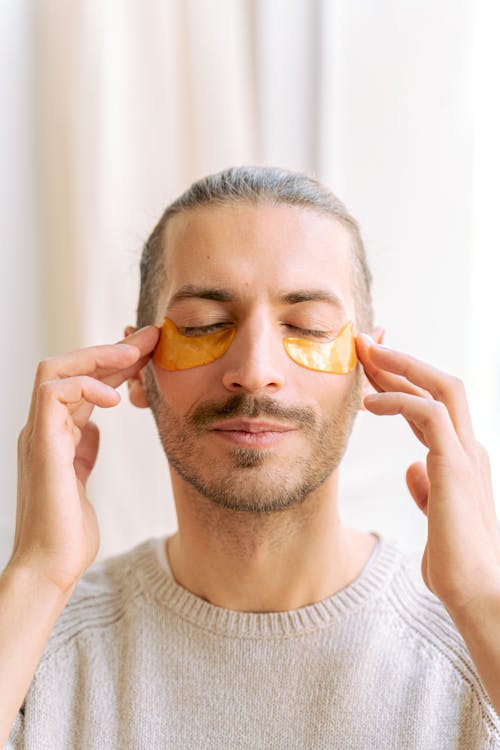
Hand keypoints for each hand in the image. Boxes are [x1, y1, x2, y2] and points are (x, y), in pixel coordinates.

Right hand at [9, 326, 158, 592]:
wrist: (51, 565)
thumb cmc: (68, 529)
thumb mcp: (83, 477)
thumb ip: (84, 450)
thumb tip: (93, 429)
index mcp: (55, 432)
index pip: (81, 381)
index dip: (114, 363)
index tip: (148, 351)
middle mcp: (44, 427)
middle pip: (68, 366)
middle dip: (110, 349)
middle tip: (150, 338)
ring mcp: (38, 434)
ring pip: (56, 370)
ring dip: (98, 356)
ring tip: (135, 354)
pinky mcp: (41, 445)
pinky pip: (53, 395)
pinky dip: (84, 387)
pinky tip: (113, 398)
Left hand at [356, 334, 499, 617]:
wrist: (478, 593)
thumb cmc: (457, 562)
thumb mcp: (435, 517)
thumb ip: (427, 488)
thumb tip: (412, 468)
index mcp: (461, 459)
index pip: (432, 406)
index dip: (402, 383)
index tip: (371, 368)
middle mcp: (469, 449)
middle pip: (439, 385)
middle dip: (401, 362)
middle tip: (365, 345)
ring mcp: (467, 455)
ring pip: (441, 388)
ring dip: (401, 367)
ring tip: (366, 356)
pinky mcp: (457, 467)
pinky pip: (430, 415)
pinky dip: (400, 401)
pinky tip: (371, 404)